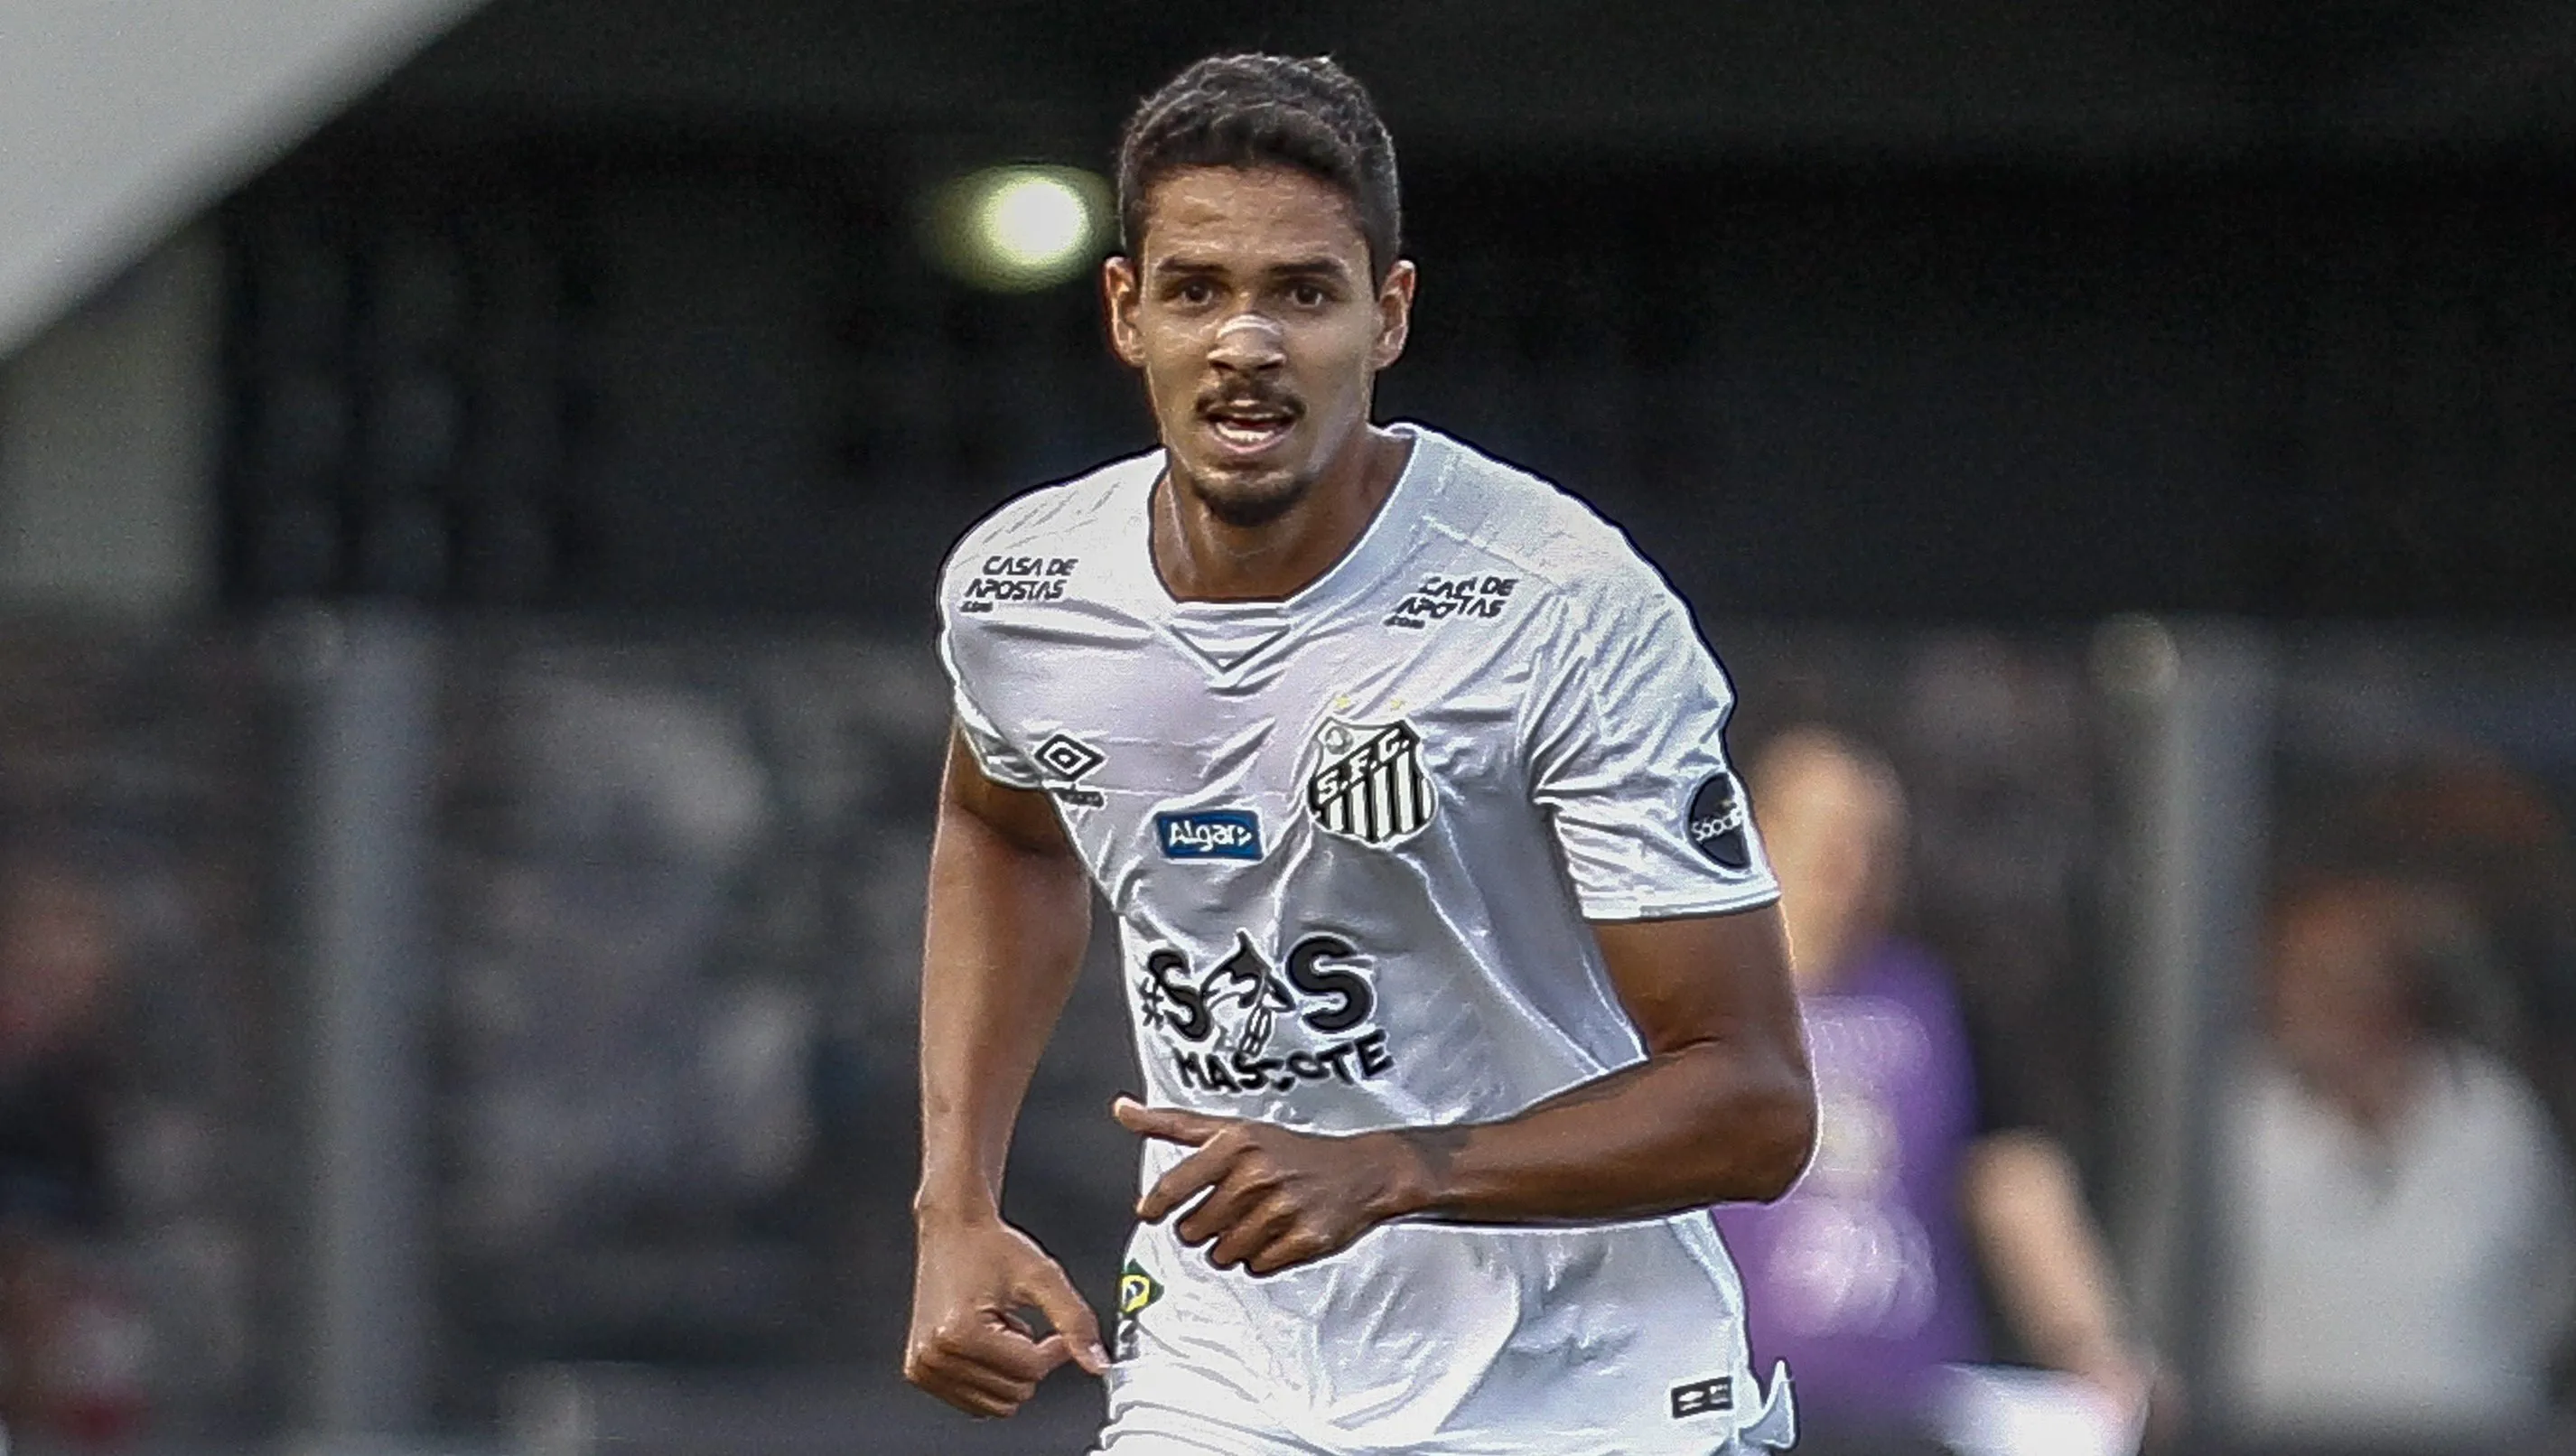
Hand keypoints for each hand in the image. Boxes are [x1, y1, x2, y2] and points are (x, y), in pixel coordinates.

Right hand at [904, 1211, 1106, 1417]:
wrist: (954, 1230)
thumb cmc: (990, 1248)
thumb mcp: (1042, 1277)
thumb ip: (1075, 1321)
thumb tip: (1098, 1363)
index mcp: (959, 1332)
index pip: (1029, 1371)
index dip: (1054, 1350)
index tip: (1057, 1332)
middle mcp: (934, 1355)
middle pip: (1014, 1392)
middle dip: (1030, 1360)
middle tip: (1023, 1325)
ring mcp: (924, 1367)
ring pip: (996, 1404)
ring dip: (1009, 1370)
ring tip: (1000, 1331)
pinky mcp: (921, 1371)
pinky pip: (975, 1401)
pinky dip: (990, 1376)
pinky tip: (986, 1342)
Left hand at [1113, 1096, 1427, 1275]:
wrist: (1361, 1171)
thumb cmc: (1289, 1150)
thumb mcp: (1231, 1128)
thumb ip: (1171, 1123)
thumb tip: (1121, 1109)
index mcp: (1235, 1143)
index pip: (1173, 1186)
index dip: (1157, 1206)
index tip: (1151, 1213)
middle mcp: (1256, 1174)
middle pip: (1193, 1230)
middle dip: (1204, 1227)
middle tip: (1229, 1211)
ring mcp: (1282, 1209)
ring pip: (1222, 1254)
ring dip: (1232, 1246)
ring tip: (1256, 1222)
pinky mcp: (1304, 1240)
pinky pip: (1256, 1268)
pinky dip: (1261, 1259)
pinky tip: (1277, 1235)